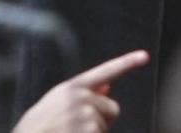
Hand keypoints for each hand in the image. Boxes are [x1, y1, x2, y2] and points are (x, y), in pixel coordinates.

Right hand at [14, 51, 147, 132]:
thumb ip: (78, 96)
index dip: (126, 63)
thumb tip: (107, 88)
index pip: (104, 72)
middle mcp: (80, 98)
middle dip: (100, 120)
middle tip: (73, 129)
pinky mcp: (89, 130)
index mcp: (70, 89)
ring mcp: (85, 115)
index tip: (145, 56)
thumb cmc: (35, 129)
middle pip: (112, 109)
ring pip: (106, 127)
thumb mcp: (51, 107)